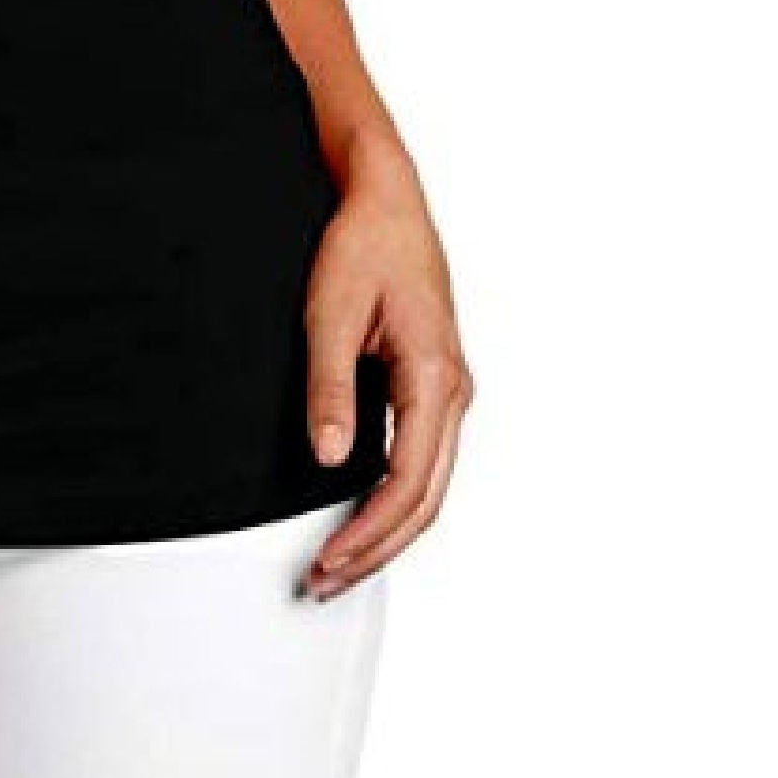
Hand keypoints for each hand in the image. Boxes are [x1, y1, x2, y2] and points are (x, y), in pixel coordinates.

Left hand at [303, 139, 472, 597]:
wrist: (385, 196)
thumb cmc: (362, 243)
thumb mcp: (329, 311)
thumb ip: (329, 387)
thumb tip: (330, 459)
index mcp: (436, 377)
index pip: (408, 484)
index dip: (368, 533)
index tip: (328, 561)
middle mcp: (452, 391)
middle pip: (424, 499)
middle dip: (376, 549)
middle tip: (324, 582)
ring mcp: (447, 389)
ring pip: (426, 484)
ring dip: (384, 528)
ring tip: (335, 562)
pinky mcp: (430, 383)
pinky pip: (419, 457)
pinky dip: (390, 496)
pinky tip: (356, 513)